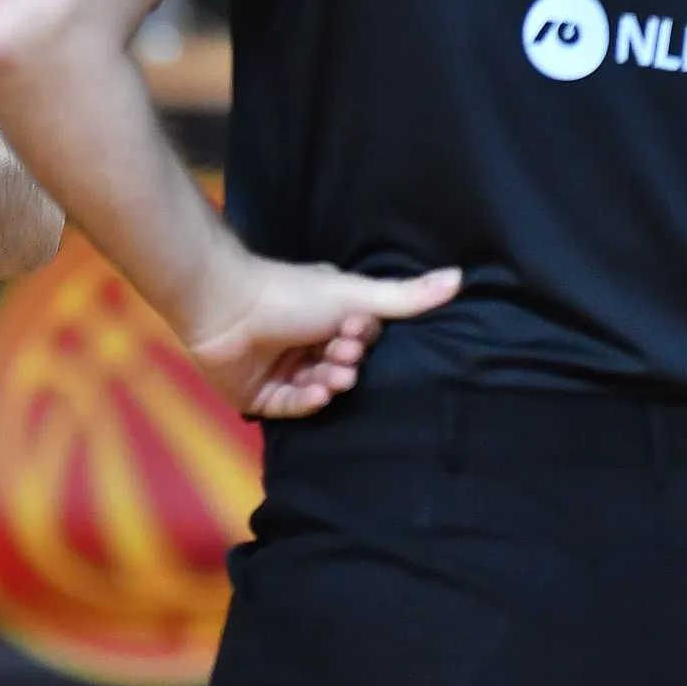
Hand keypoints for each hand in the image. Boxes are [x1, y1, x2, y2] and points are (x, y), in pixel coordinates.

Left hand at [181, 255, 461, 418]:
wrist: (225, 307)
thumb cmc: (290, 294)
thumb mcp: (355, 295)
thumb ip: (405, 296)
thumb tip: (461, 277)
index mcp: (325, 317)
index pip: (360, 342)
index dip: (362, 342)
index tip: (354, 334)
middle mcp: (304, 343)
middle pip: (342, 368)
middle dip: (346, 365)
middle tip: (340, 355)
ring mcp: (281, 370)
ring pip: (320, 389)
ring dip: (330, 384)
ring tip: (330, 374)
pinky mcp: (260, 396)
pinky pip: (293, 408)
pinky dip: (307, 402)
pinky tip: (316, 393)